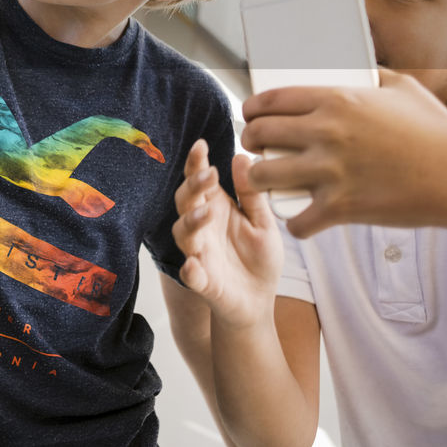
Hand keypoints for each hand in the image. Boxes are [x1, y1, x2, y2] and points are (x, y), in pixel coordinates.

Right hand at [172, 140, 281, 328]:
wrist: (259, 300)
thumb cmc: (258, 258)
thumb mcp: (263, 221)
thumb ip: (252, 193)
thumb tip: (242, 157)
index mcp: (215, 208)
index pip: (200, 181)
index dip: (196, 163)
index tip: (200, 145)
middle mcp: (201, 227)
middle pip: (186, 201)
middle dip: (193, 187)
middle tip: (208, 174)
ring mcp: (199, 253)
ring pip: (183, 233)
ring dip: (190, 222)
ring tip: (206, 213)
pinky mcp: (203, 281)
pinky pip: (191, 274)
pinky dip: (190, 270)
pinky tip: (193, 265)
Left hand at [241, 68, 446, 236]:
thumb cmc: (437, 131)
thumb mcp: (402, 88)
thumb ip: (373, 77)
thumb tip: (361, 69)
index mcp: (335, 100)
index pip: (271, 100)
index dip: (252, 108)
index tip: (250, 115)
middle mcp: (326, 133)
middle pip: (259, 134)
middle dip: (249, 141)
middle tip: (254, 147)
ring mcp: (331, 171)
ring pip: (264, 176)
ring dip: (259, 180)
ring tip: (266, 181)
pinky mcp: (341, 207)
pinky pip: (298, 220)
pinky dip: (296, 224)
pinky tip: (301, 220)